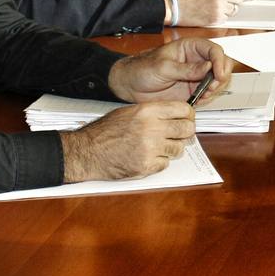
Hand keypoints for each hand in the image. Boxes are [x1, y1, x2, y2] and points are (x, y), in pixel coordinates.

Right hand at [60, 100, 196, 181]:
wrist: (87, 152)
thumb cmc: (105, 131)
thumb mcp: (130, 111)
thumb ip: (154, 112)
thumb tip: (176, 115)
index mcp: (148, 111)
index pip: (183, 109)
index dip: (188, 115)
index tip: (187, 118)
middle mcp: (152, 128)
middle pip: (186, 129)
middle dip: (185, 132)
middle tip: (179, 135)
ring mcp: (150, 148)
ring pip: (179, 148)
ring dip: (172, 148)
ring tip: (158, 146)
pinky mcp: (146, 166)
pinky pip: (165, 163)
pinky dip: (159, 161)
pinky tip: (148, 156)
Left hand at [107, 35, 232, 103]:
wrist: (130, 85)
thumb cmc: (142, 69)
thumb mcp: (163, 67)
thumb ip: (186, 69)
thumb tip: (208, 67)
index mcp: (190, 47)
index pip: (214, 50)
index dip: (219, 61)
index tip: (217, 74)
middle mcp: (197, 60)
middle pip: (221, 64)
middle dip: (221, 76)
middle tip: (211, 87)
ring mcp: (196, 75)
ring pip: (218, 79)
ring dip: (216, 88)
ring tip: (203, 95)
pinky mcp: (193, 89)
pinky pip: (209, 93)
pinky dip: (208, 98)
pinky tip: (198, 100)